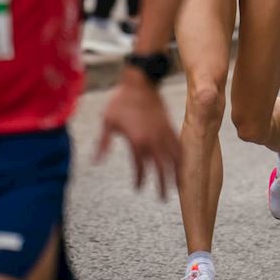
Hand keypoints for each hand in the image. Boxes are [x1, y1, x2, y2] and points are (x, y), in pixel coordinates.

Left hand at [97, 73, 181, 199]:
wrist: (140, 82)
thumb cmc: (121, 101)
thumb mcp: (107, 122)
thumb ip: (103, 143)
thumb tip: (96, 161)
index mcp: (136, 141)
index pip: (139, 167)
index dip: (139, 179)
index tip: (138, 187)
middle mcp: (152, 141)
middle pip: (159, 168)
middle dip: (161, 184)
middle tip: (163, 198)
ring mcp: (163, 133)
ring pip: (172, 158)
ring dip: (174, 173)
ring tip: (177, 186)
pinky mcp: (169, 125)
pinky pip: (178, 144)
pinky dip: (181, 155)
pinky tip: (183, 162)